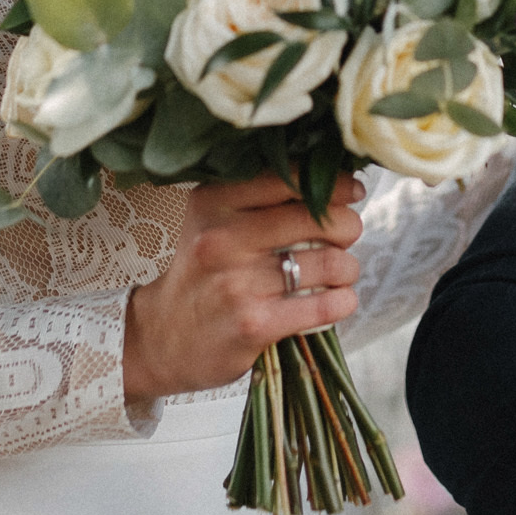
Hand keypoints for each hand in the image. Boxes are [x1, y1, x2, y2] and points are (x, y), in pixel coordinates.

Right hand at [122, 172, 363, 403]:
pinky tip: (337, 299)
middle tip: (347, 235)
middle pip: (318, 219)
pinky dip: (342, 301)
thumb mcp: (213, 220)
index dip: (334, 183)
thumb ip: (261, 196)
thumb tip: (336, 179)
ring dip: (347, 268)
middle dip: (347, 226)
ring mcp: (237, 284)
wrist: (163, 336)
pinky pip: (323, 306)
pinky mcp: (254, 325)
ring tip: (340, 272)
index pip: (291, 178)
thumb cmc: (203, 271)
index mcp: (214, 202)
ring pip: (329, 263)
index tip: (352, 191)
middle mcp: (222, 238)